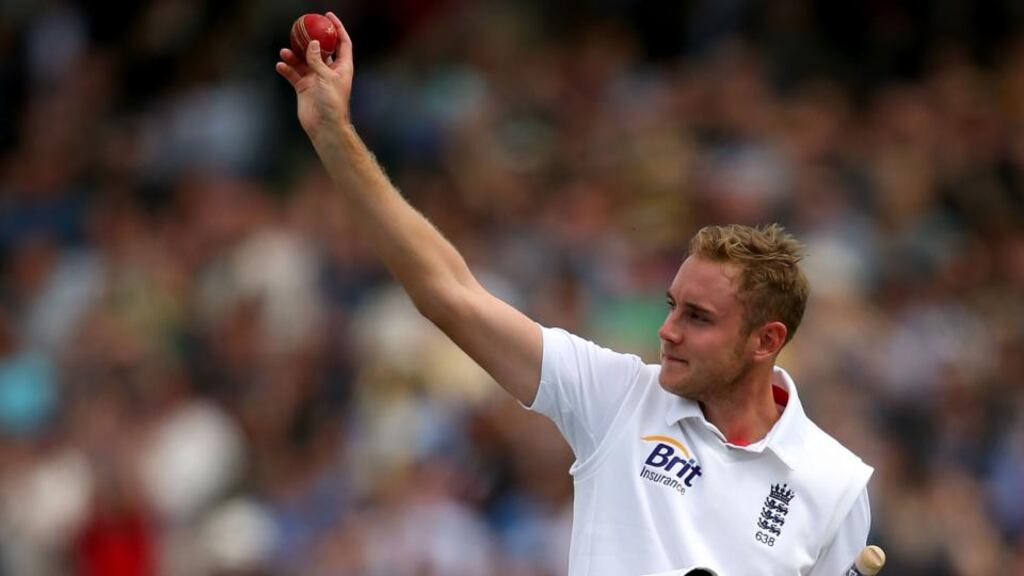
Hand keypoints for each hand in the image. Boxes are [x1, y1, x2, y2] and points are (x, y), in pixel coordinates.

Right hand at [275, 11, 353, 142]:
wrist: (324, 126)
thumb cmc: (331, 103)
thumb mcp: (326, 78)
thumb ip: (318, 60)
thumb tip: (313, 43)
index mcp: (342, 67)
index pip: (343, 43)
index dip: (337, 28)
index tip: (328, 16)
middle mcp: (329, 71)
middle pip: (320, 49)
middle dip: (310, 38)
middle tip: (300, 27)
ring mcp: (316, 79)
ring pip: (303, 61)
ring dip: (294, 55)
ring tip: (285, 51)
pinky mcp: (304, 88)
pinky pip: (294, 74)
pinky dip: (287, 69)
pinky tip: (281, 65)